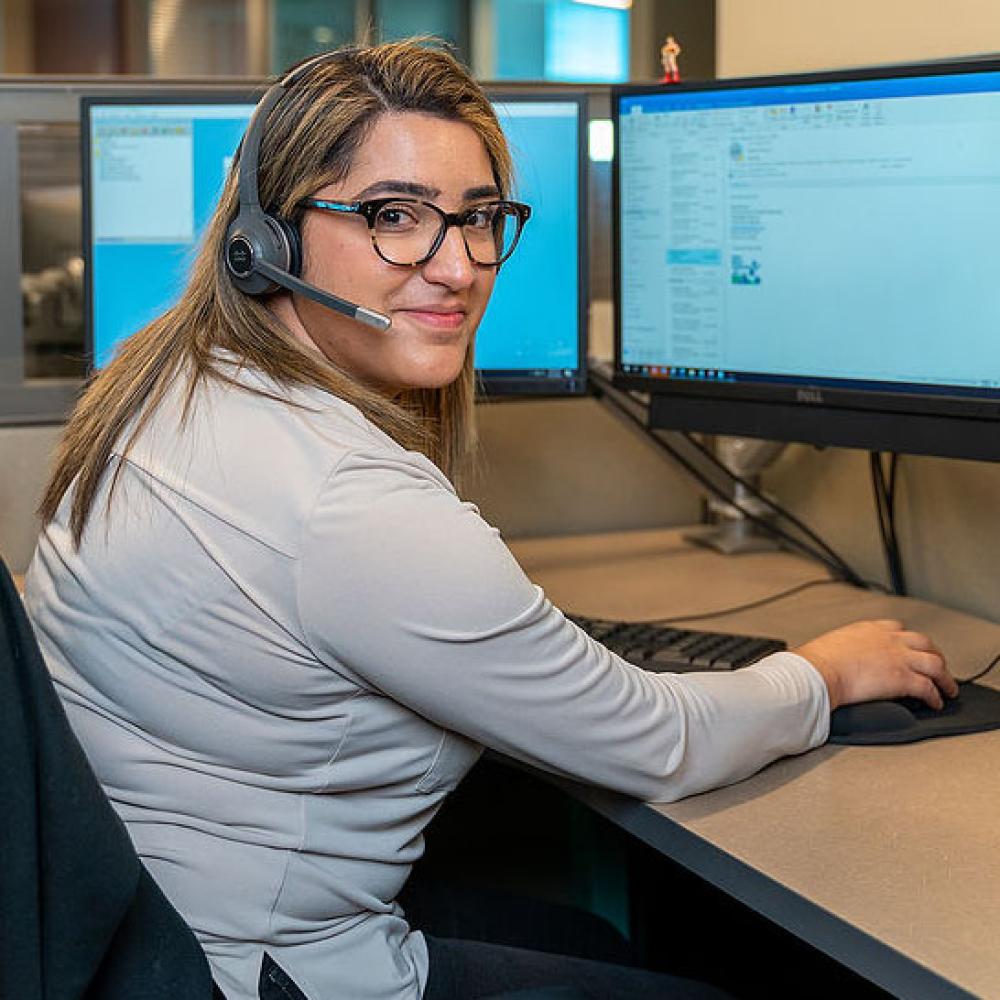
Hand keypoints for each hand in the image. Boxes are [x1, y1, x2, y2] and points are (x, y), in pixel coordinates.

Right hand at [792, 619, 956, 710]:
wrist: (817, 672)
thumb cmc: (815, 662)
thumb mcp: (831, 645)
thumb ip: (843, 648)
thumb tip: (836, 658)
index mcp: (869, 629)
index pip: (898, 629)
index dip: (908, 640)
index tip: (910, 648)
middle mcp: (889, 640)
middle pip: (925, 643)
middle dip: (935, 655)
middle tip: (938, 667)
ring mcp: (899, 658)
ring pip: (935, 664)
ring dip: (945, 678)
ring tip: (947, 689)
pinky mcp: (903, 679)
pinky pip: (928, 688)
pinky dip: (935, 697)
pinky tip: (935, 703)